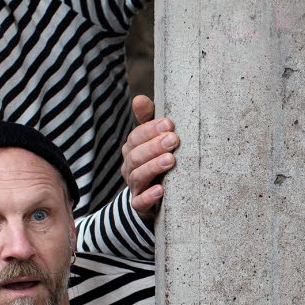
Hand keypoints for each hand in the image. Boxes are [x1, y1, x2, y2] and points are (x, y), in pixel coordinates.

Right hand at [122, 94, 177, 222]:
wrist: (152, 199)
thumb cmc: (155, 161)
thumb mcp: (152, 140)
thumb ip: (148, 120)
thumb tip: (139, 98)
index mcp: (133, 149)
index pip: (135, 137)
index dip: (150, 130)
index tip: (169, 124)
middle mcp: (131, 167)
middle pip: (136, 155)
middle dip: (154, 146)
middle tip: (174, 140)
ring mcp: (135, 186)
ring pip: (138, 176)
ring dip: (154, 167)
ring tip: (170, 160)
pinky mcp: (140, 205)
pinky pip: (140, 202)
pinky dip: (149, 196)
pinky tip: (161, 190)